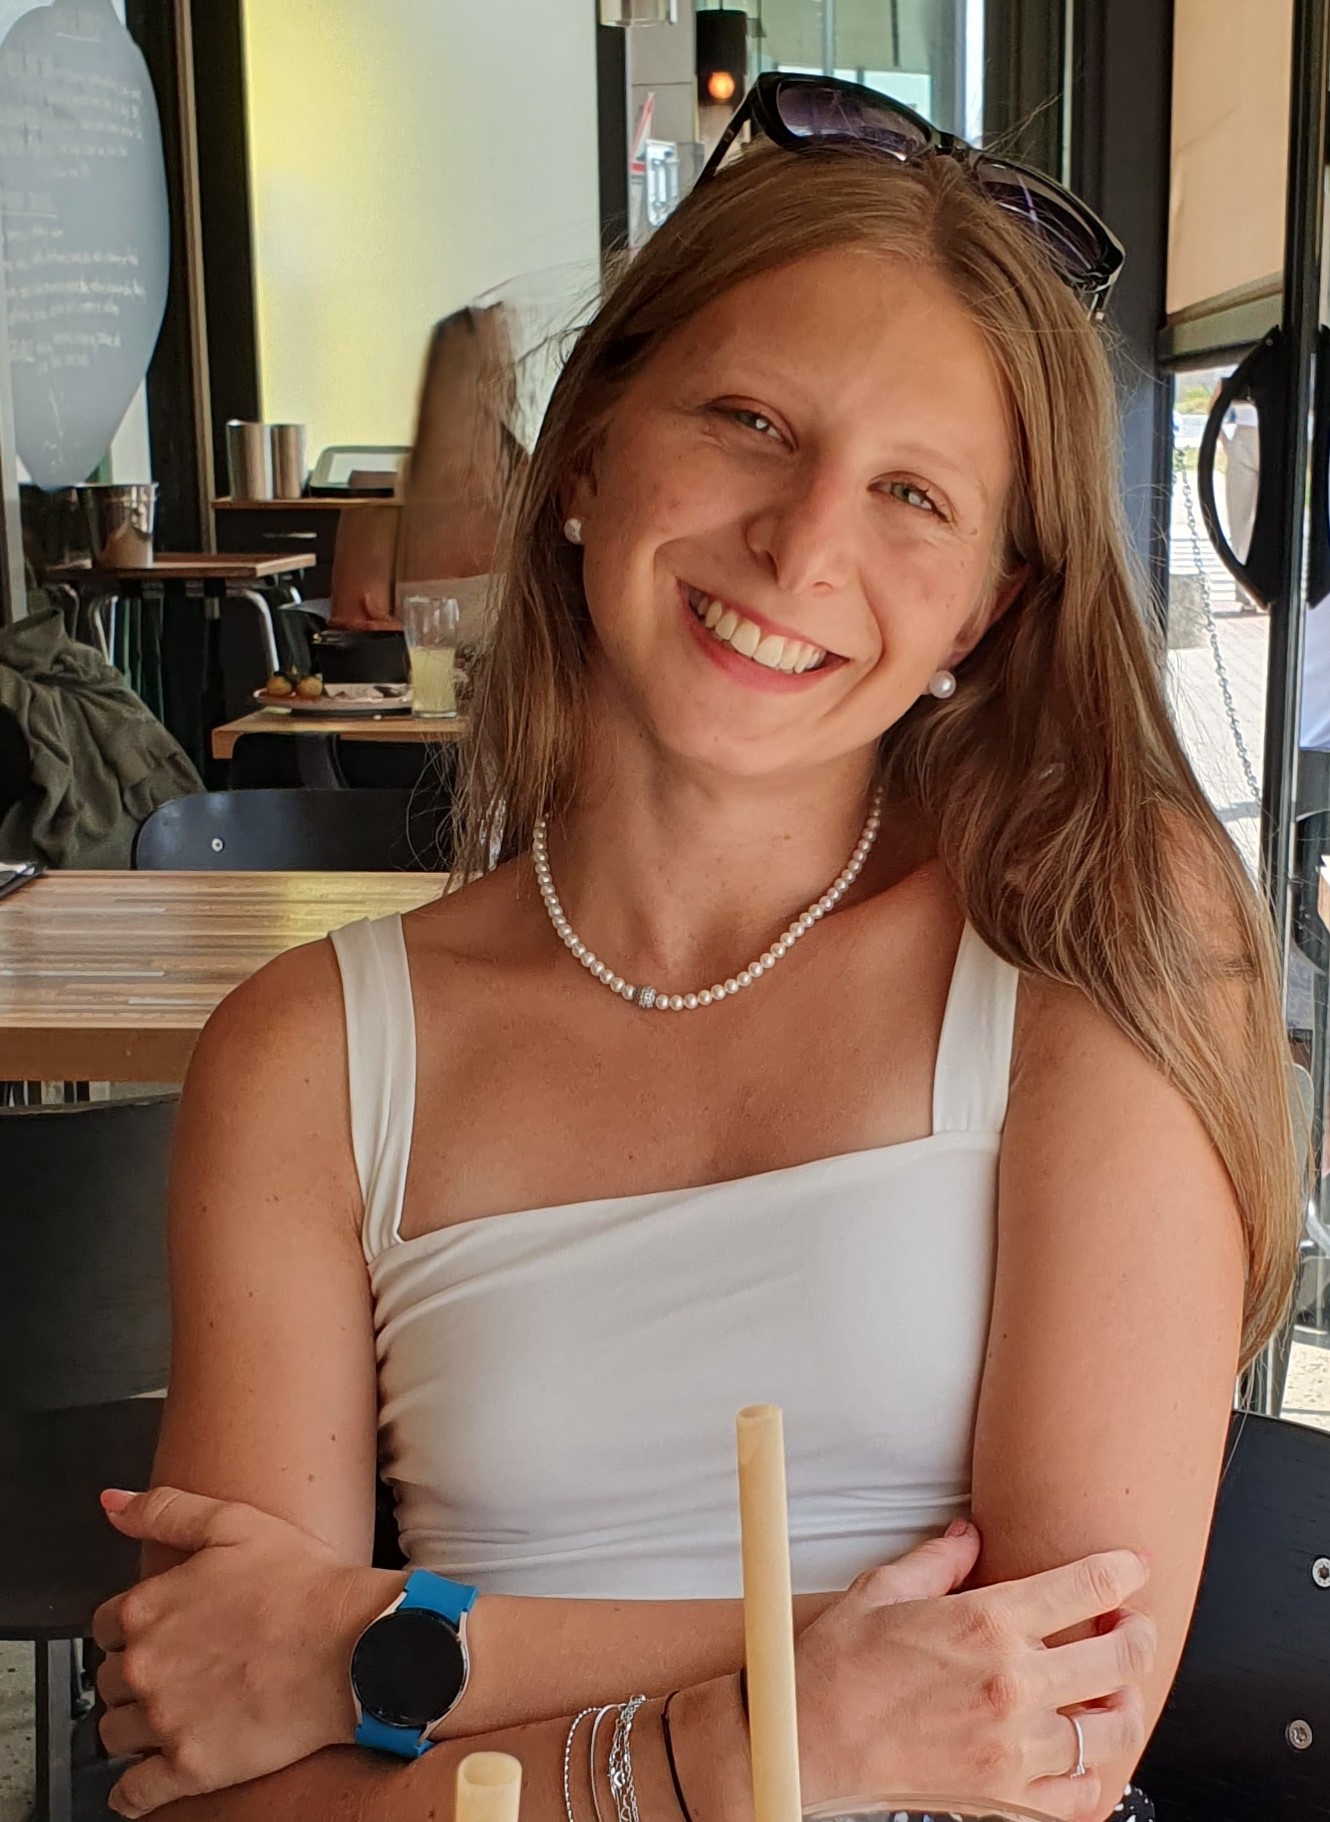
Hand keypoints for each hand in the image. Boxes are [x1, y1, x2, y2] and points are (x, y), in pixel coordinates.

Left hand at [91, 1487, 406, 1817]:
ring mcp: (164, 1721)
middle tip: (173, 1673)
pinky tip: (144, 1784)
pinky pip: (133, 1794)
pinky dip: (132, 1794)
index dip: (132, 1627)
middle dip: (134, 1676)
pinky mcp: (189, 1768)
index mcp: (147, 1608)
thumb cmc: (305, 1584)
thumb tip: (112, 1504)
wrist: (354, 1645)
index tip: (157, 1632)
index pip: (105, 1626)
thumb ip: (166, 1510)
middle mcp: (145, 1667)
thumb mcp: (235, 1523)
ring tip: (168, 1718)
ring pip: (115, 1734)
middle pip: (108, 1681)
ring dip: (132, 1728)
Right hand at [794, 1526, 1153, 1821]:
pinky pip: (1083, 1796)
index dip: (1122, 1571)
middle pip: (1119, 1658)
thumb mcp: (879, 1592)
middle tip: (1136, 1627)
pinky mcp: (1007, 1801)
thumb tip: (967, 1536)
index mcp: (986, 1622)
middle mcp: (1013, 1684)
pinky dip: (1094, 1777)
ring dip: (1126, 1706)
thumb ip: (936, 1562)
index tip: (1134, 1566)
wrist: (804, 1749)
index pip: (1083, 1587)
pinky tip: (1082, 1757)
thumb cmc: (834, 1670)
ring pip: (1113, 1730)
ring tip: (1116, 1694)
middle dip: (1139, 1634)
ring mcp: (1015, 1749)